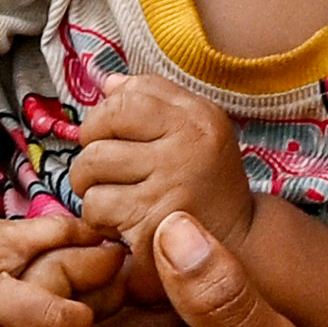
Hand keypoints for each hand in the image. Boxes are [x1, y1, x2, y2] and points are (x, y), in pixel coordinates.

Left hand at [63, 75, 252, 267]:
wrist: (237, 244)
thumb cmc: (206, 183)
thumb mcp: (195, 130)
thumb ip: (154, 100)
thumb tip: (109, 82)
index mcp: (198, 117)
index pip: (129, 95)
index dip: (105, 116)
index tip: (110, 137)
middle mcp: (188, 145)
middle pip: (101, 129)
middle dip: (90, 151)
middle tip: (104, 172)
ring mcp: (170, 183)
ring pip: (91, 167)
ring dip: (91, 187)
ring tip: (115, 198)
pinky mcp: (152, 220)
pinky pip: (96, 205)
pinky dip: (99, 218)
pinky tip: (122, 223)